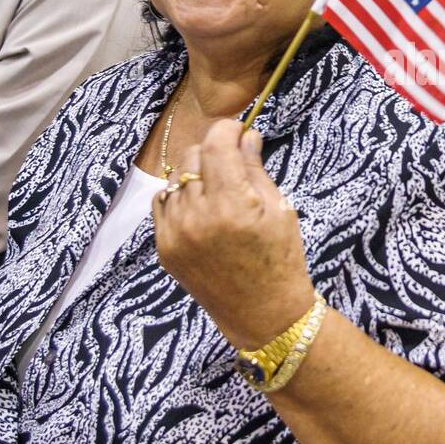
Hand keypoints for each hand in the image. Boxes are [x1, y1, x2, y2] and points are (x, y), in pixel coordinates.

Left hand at [152, 121, 315, 350]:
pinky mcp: (164, 248)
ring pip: (177, 178)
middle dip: (215, 152)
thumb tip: (246, 134)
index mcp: (232, 205)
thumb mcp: (279, 209)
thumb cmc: (281, 260)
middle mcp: (198, 217)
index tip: (238, 130)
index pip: (216, 144)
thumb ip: (255, 169)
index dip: (228, 129)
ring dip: (198, 174)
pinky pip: (163, 204)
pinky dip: (180, 197)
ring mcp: (176, 234)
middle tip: (233, 162)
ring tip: (219, 189)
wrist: (263, 314)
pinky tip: (201, 207)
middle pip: (195, 156)